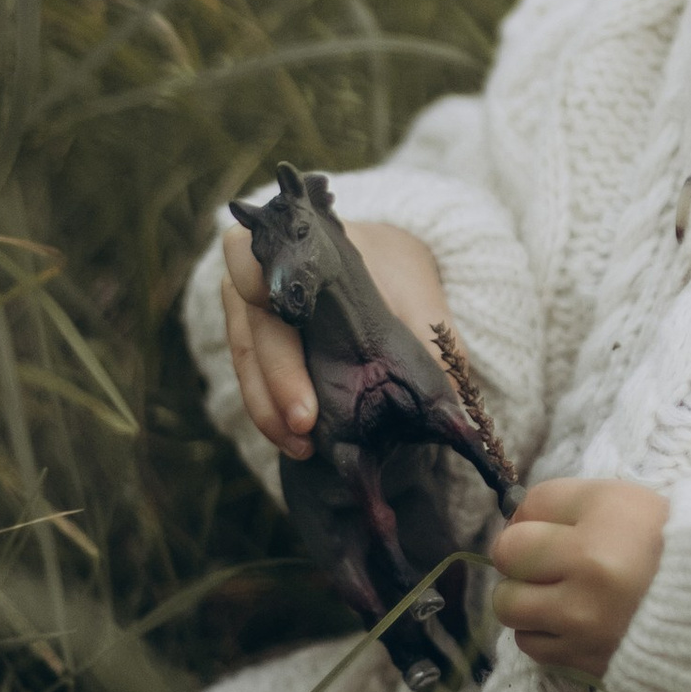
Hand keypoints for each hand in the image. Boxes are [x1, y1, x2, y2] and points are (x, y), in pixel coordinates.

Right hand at [220, 214, 448, 458]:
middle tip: (306, 420)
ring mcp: (251, 314)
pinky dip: (271, 414)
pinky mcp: (256, 350)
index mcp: (295, 246)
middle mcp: (260, 276)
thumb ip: (428, 331)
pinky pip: (251, 382)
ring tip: (303, 445)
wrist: (386, 270)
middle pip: (252, 322)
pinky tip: (299, 443)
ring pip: (245, 360)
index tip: (290, 316)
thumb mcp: (418, 289)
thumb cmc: (396, 270)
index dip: (258, 282)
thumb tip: (445, 400)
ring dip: (268, 408)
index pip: (249, 252)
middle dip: (277, 375)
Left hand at [490, 479, 668, 679]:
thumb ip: (560, 502)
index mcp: (604, 524)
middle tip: (547, 562)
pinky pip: (531, 645)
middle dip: (520, 558)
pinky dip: (542, 632)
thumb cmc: (666, 544)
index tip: (548, 530)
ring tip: (558, 593)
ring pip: (510, 606)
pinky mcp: (587, 661)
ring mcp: (587, 623)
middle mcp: (593, 573)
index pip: (524, 514)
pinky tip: (571, 620)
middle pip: (507, 557)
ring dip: (526, 598)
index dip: (528, 522)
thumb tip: (511, 521)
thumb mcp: (621, 499)